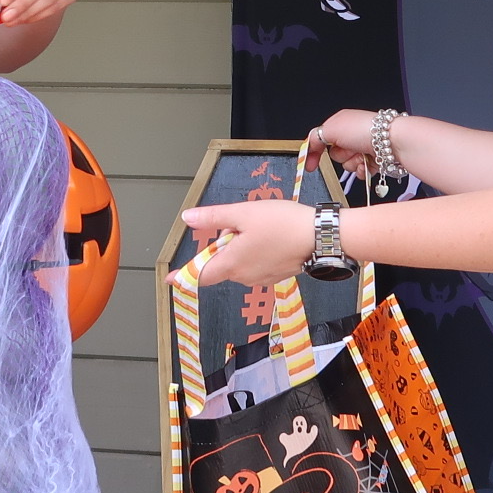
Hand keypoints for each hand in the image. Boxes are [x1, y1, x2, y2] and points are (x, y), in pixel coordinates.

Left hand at [180, 198, 315, 286]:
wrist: (321, 237)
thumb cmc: (284, 224)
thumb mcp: (243, 213)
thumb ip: (213, 217)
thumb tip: (188, 218)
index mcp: (232, 264)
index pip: (200, 275)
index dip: (183, 277)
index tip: (171, 279)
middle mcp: (244, 276)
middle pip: (222, 262)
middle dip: (224, 243)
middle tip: (240, 223)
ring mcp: (261, 278)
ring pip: (240, 262)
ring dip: (241, 246)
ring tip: (261, 227)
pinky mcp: (275, 274)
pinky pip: (256, 263)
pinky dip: (257, 250)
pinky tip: (272, 236)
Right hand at [312, 109, 378, 176]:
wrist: (393, 142)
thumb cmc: (366, 129)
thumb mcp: (332, 129)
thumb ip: (316, 136)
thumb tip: (309, 144)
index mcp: (341, 123)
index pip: (321, 139)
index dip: (313, 152)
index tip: (309, 165)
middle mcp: (352, 134)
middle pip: (335, 154)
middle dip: (341, 156)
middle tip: (350, 149)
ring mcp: (363, 147)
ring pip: (347, 165)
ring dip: (353, 163)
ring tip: (362, 155)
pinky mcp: (373, 159)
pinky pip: (360, 171)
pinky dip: (362, 170)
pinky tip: (368, 164)